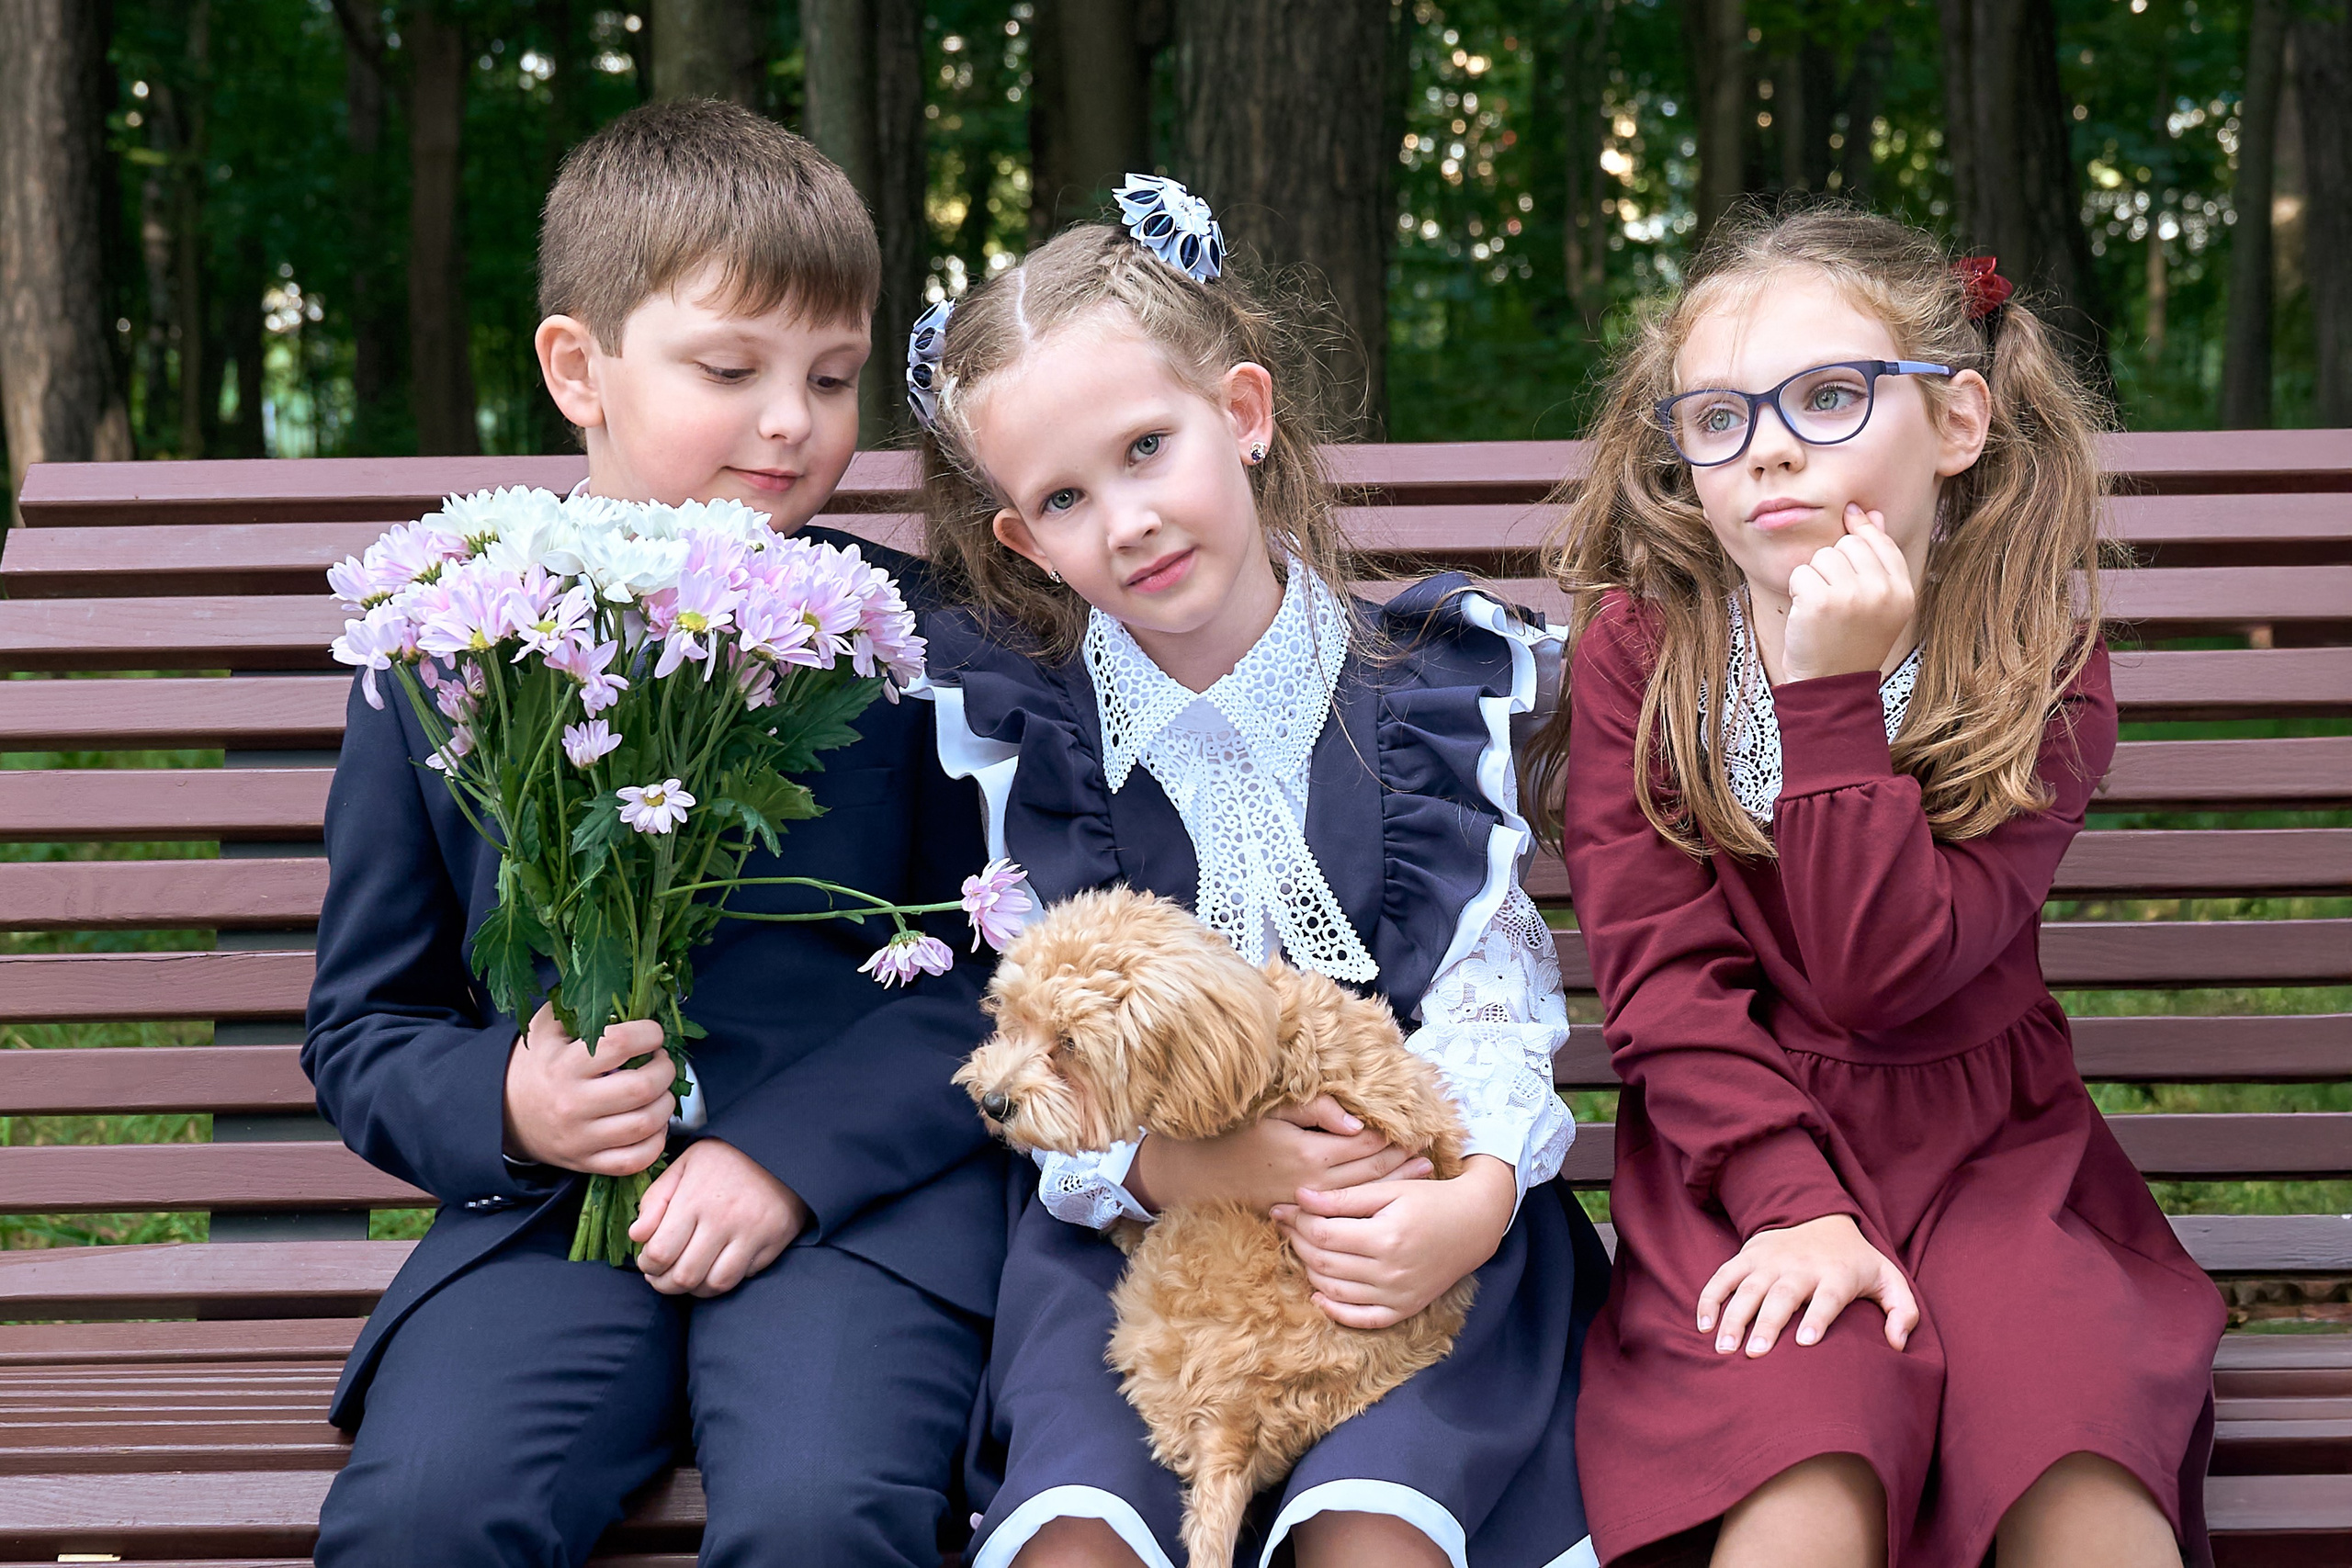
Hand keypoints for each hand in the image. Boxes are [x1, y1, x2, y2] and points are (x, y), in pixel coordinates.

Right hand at [502, 1002, 673, 1175]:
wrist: (502, 1113)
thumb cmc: (537, 1063)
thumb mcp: (546, 1027)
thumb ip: (579, 1006)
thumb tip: (626, 991)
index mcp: (564, 1065)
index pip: (619, 1045)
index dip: (649, 1034)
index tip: (653, 1033)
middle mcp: (573, 1104)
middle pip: (641, 1088)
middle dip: (665, 1069)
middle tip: (662, 1061)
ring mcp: (581, 1138)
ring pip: (644, 1125)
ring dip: (666, 1104)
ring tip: (661, 1090)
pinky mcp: (587, 1163)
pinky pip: (635, 1160)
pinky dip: (656, 1141)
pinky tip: (654, 1123)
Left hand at [628, 1138, 807, 1296]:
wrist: (781, 1147)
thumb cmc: (726, 1157)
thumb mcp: (684, 1165)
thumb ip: (655, 1199)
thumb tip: (637, 1236)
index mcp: (695, 1198)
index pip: (660, 1253)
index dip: (648, 1266)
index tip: (648, 1261)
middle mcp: (723, 1219)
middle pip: (685, 1276)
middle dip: (665, 1284)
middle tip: (662, 1277)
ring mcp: (752, 1233)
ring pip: (715, 1285)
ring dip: (696, 1288)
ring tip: (689, 1276)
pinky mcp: (774, 1240)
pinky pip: (743, 1277)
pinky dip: (725, 1279)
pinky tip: (716, 1266)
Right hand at [1125, 1095, 1427, 1215]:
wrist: (1193, 1175)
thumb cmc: (1232, 1134)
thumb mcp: (1272, 1112)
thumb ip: (1315, 1110)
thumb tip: (1357, 1122)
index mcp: (1310, 1154)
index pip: (1366, 1146)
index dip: (1394, 1138)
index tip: (1420, 1129)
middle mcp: (1313, 1184)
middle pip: (1372, 1176)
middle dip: (1403, 1164)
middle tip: (1431, 1156)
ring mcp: (1306, 1204)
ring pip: (1361, 1198)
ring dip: (1394, 1186)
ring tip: (1419, 1178)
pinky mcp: (1297, 1216)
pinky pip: (1342, 1213)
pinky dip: (1367, 1205)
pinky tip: (1382, 1201)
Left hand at [1274, 1155, 1515, 1327]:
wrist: (1474, 1225)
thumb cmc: (1430, 1199)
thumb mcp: (1390, 1189)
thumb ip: (1345, 1196)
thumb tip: (1301, 1197)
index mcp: (1386, 1236)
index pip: (1323, 1234)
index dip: (1298, 1220)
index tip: (1284, 1208)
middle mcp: (1390, 1271)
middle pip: (1324, 1262)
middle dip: (1298, 1242)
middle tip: (1287, 1225)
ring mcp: (1397, 1295)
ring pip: (1334, 1291)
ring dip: (1310, 1271)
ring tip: (1301, 1249)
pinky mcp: (1403, 1309)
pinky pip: (1360, 1319)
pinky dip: (1334, 1311)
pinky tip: (1318, 1295)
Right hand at [1696, 1213, 1919, 1356]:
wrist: (1821, 1217)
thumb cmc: (1856, 1262)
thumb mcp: (1889, 1279)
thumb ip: (1903, 1311)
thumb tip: (1897, 1344)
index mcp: (1837, 1274)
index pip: (1828, 1296)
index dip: (1818, 1318)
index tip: (1805, 1342)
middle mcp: (1801, 1266)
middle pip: (1782, 1295)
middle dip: (1766, 1323)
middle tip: (1753, 1352)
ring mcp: (1771, 1260)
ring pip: (1748, 1288)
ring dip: (1733, 1316)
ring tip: (1724, 1346)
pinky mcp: (1749, 1256)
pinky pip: (1723, 1276)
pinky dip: (1710, 1297)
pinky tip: (1703, 1324)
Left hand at [1779, 505, 1915, 682]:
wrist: (1830, 686)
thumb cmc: (1851, 643)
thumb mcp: (1878, 605)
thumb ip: (1879, 560)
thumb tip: (1869, 514)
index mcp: (1902, 592)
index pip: (1881, 541)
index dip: (1862, 527)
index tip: (1850, 515)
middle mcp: (1881, 592)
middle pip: (1848, 544)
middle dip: (1834, 563)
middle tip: (1834, 597)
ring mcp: (1851, 596)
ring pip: (1823, 556)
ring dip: (1814, 578)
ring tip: (1821, 608)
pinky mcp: (1820, 602)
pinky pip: (1801, 573)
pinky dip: (1797, 591)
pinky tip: (1805, 614)